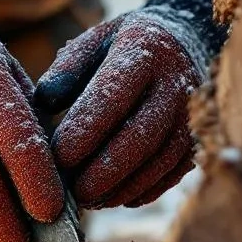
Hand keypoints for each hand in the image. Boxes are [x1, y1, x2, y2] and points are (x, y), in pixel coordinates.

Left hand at [33, 0, 224, 208]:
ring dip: (122, 187)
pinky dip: (143, 191)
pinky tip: (114, 198)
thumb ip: (67, 67)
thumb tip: (44, 101)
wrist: (183, 44)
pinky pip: (173, 173)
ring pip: (159, 161)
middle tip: (72, 191)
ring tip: (89, 200)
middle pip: (140, 137)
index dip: (84, 132)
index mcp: (142, 52)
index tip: (57, 158)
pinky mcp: (197, 139)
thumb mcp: (94, 41)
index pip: (111, 97)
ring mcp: (191, 115)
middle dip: (103, 170)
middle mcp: (174, 84)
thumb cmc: (123, 47)